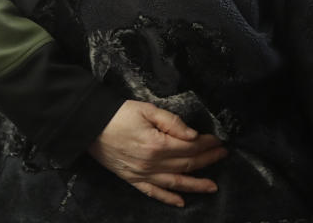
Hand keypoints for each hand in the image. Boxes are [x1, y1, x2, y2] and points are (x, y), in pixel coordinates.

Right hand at [88, 100, 226, 207]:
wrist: (89, 125)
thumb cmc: (118, 114)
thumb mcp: (146, 109)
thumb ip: (171, 122)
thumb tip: (192, 135)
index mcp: (157, 144)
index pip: (189, 146)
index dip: (206, 143)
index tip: (218, 140)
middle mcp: (152, 163)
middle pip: (186, 164)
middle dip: (207, 160)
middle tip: (222, 156)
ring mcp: (142, 174)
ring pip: (175, 183)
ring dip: (196, 185)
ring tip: (213, 186)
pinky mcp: (132, 179)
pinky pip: (153, 192)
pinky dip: (168, 198)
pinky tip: (181, 202)